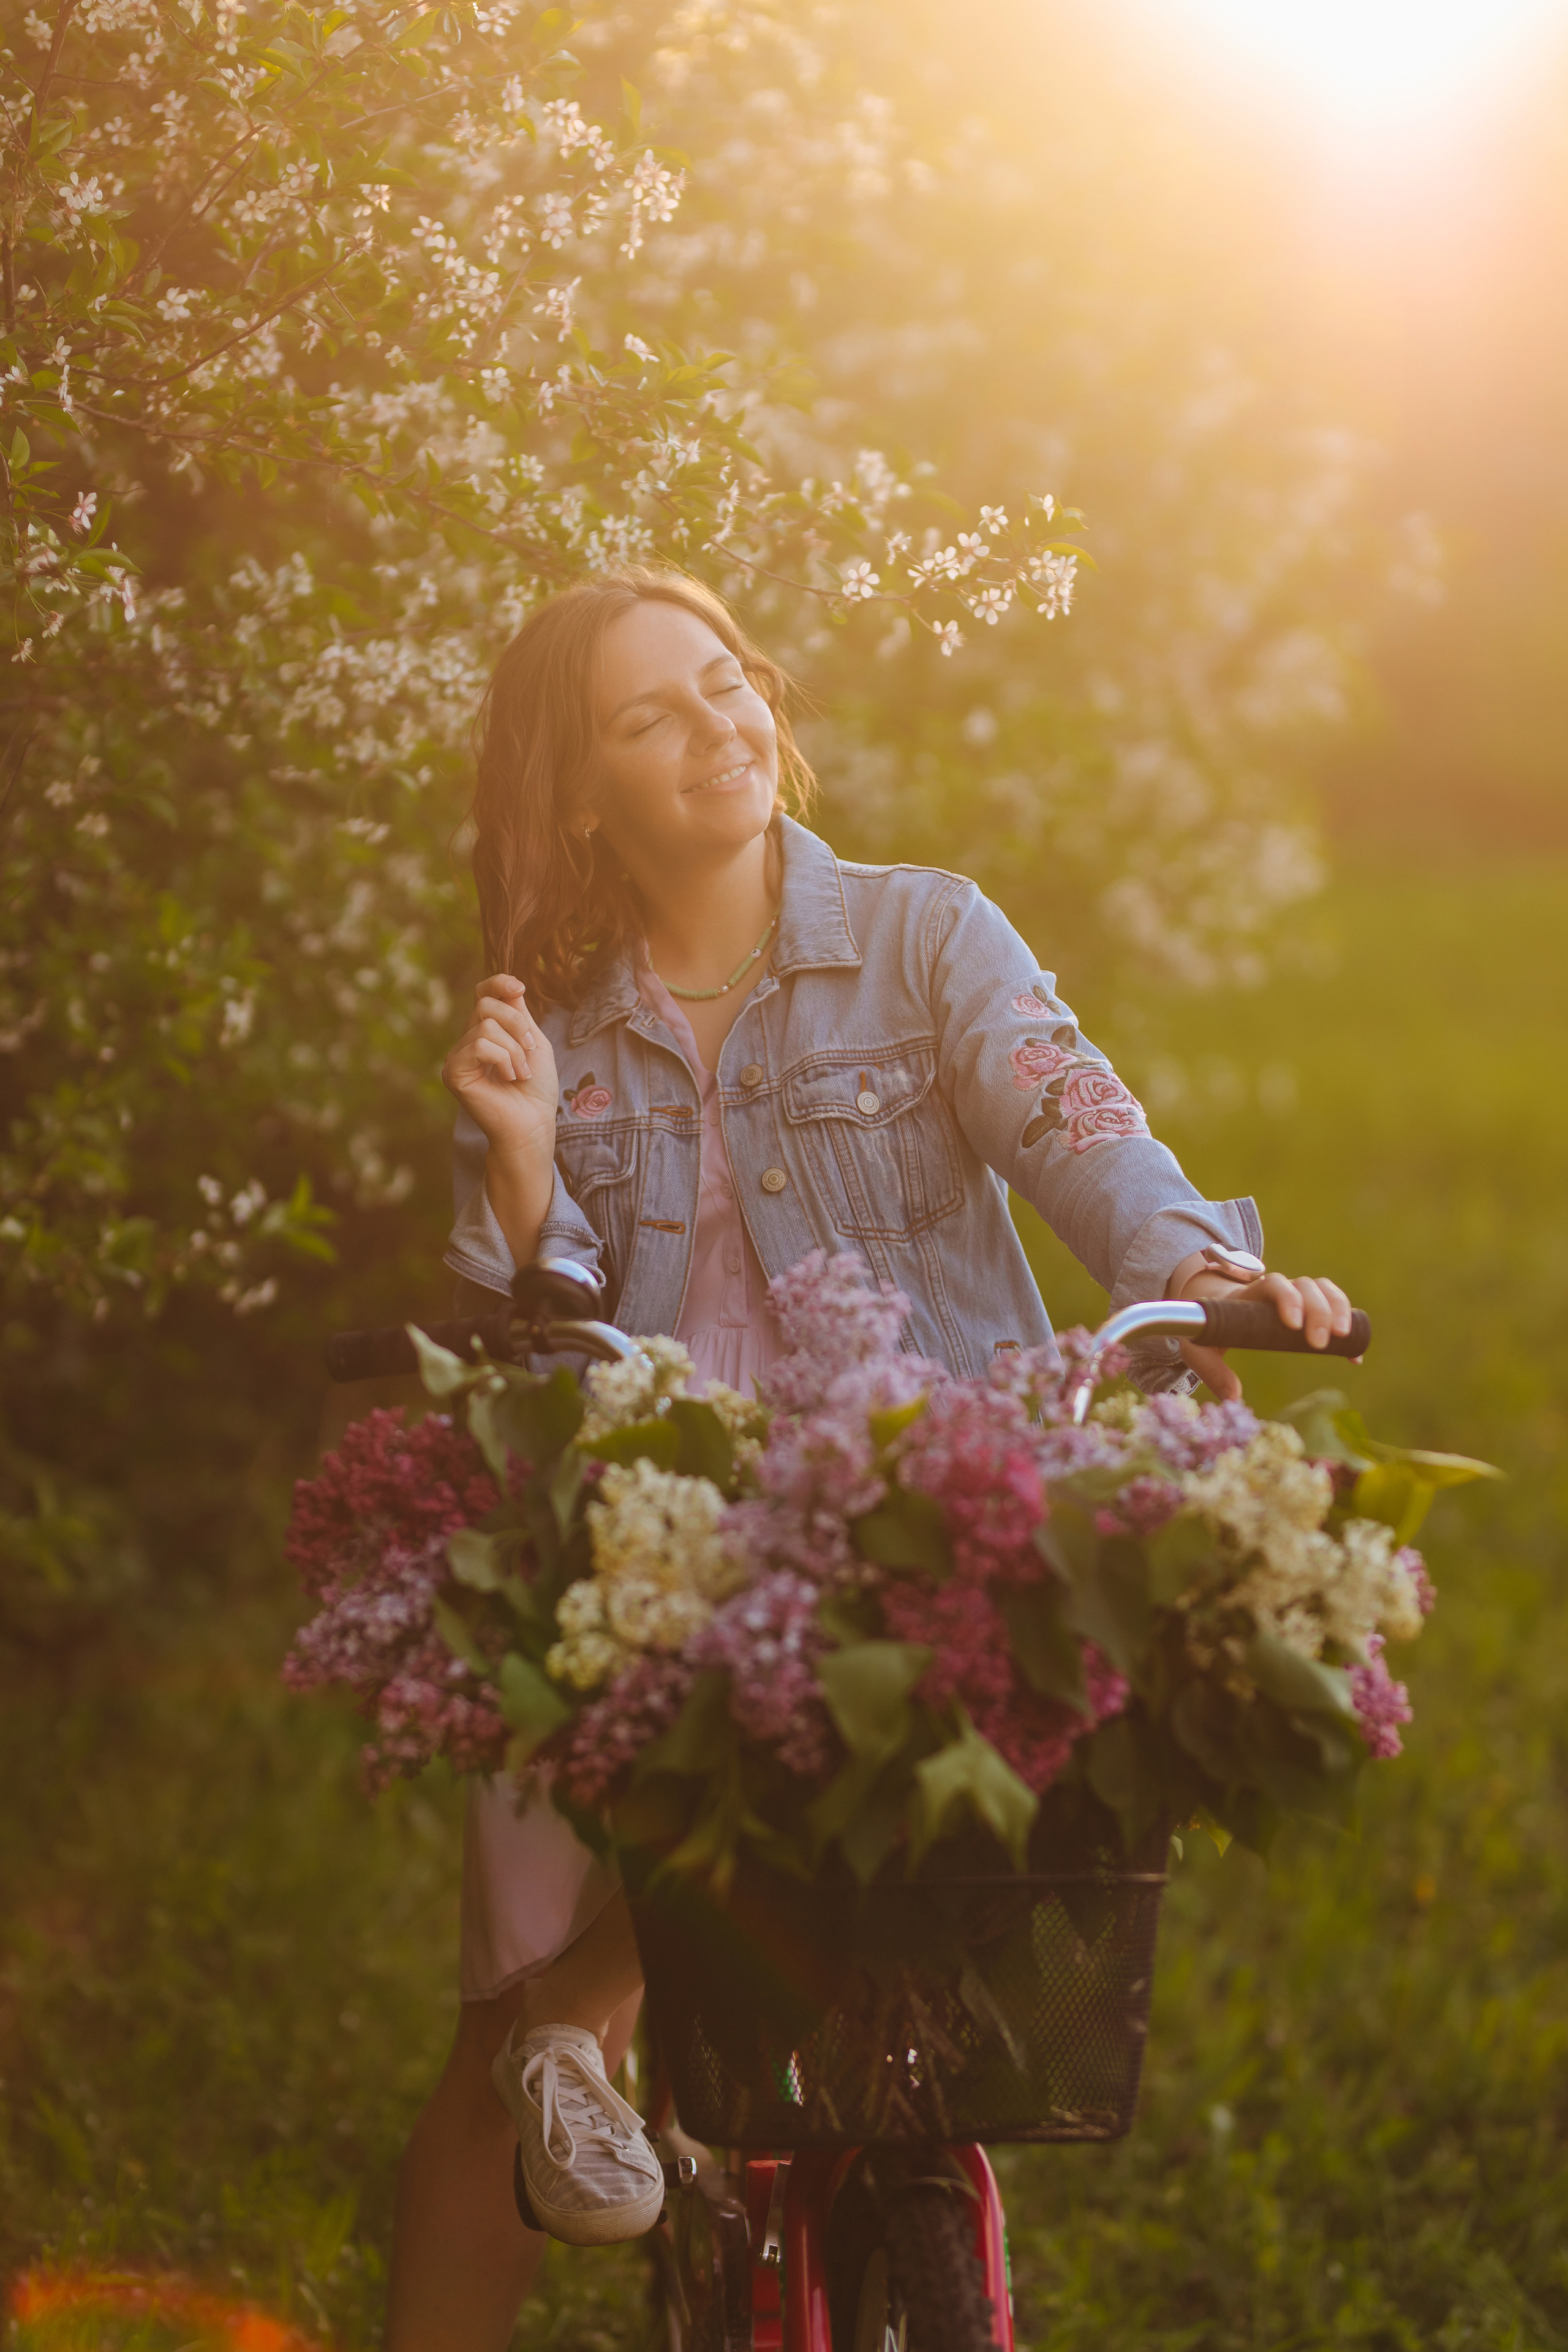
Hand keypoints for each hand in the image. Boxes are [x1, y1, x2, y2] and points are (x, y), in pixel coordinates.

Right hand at [441, 974, 558, 1259]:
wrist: (533, 1124)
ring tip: (520, 1074)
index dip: (497, 983)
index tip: (519, 988)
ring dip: (514, 1049)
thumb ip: (519, 1014)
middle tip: (529, 1052)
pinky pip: (479, 1045)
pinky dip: (503, 1059)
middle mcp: (467, 1042)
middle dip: (517, 1025)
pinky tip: (508, 1079)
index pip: (482, 994)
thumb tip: (511, 986)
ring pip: (485, 1025)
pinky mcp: (453, 1072)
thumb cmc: (536, 1089)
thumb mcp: (534, 1043)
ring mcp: (457, 1057)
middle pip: (485, 1005)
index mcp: (486, 1033)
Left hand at [1167, 1258, 1354, 1403]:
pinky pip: (1333, 1307)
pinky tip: (1354, 1354)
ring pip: (1324, 1290)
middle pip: (1306, 1286)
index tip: (1293, 1324)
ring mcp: (1296, 1297)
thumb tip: (1233, 1397)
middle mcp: (1278, 1290)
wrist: (1217, 1307)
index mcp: (1250, 1294)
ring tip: (1344, 1339)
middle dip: (1318, 1311)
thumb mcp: (1201, 1346)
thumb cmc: (1210, 1327)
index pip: (1274, 1283)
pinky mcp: (1309, 1310)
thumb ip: (1212, 1369)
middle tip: (1319, 1344)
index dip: (1287, 1298)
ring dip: (1338, 1310)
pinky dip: (1347, 1324)